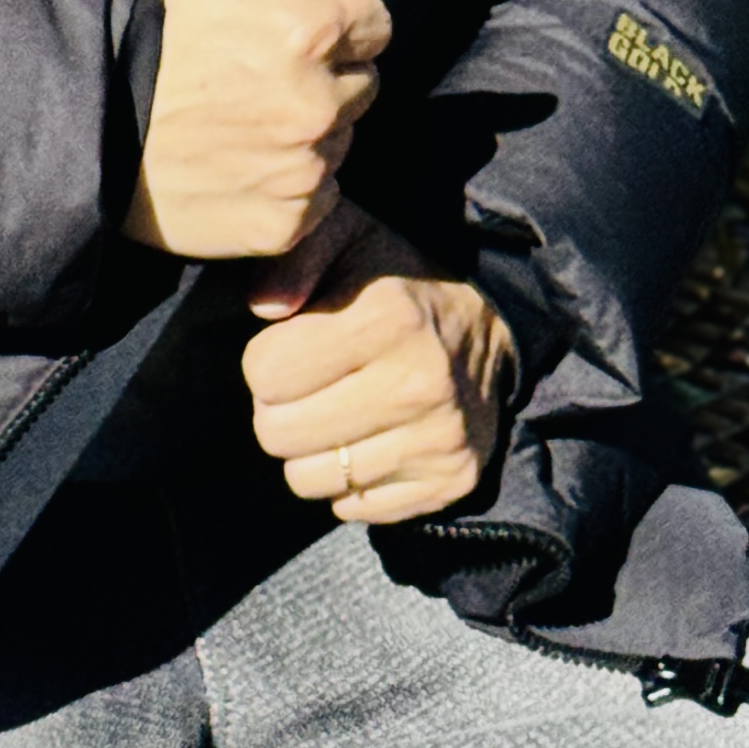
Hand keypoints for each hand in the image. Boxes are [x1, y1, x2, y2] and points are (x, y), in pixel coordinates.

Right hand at [120, 0, 418, 259]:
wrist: (83, 113)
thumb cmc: (159, 21)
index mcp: (312, 24)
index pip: (376, 23)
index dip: (329, 22)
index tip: (275, 29)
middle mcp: (316, 101)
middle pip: (364, 85)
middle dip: (323, 76)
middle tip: (251, 75)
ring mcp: (300, 167)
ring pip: (342, 143)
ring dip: (307, 132)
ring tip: (238, 120)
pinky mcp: (282, 223)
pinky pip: (318, 201)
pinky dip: (287, 187)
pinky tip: (237, 164)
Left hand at [241, 199, 515, 523]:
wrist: (486, 325)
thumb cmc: (392, 282)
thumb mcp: (342, 239)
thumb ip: (291, 257)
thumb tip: (262, 306)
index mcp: (387, 316)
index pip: (264, 374)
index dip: (266, 360)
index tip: (292, 345)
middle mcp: (419, 383)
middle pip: (277, 435)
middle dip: (278, 410)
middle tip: (308, 385)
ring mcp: (440, 439)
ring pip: (309, 480)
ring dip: (311, 450)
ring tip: (338, 410)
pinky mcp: (453, 481)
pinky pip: (353, 508)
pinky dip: (350, 480)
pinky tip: (372, 438)